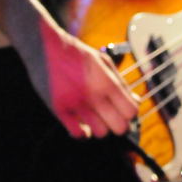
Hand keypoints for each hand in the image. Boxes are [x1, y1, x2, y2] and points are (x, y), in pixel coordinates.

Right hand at [25, 20, 138, 139]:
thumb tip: (135, 101)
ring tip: (95, 116)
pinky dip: (83, 132)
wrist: (46, 47)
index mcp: (106, 82)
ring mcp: (75, 104)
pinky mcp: (59, 110)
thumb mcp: (104, 61)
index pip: (131, 111)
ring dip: (100, 127)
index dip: (130, 112)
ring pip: (100, 133)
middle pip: (119, 128)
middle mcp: (93, 95)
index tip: (124, 109)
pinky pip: (78, 134)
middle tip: (112, 116)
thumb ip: (120, 82)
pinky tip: (82, 122)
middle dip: (119, 123)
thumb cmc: (77, 53)